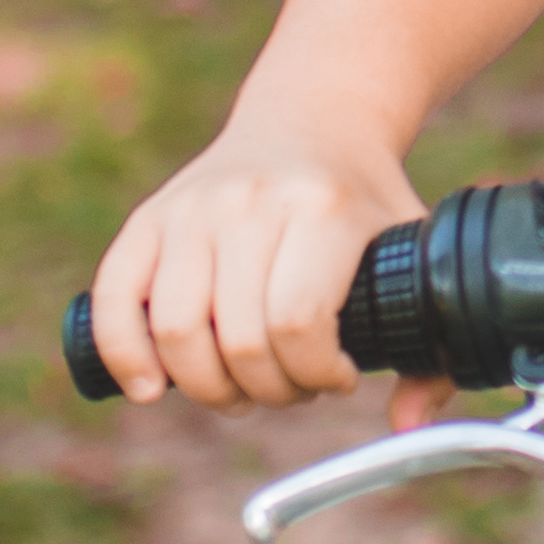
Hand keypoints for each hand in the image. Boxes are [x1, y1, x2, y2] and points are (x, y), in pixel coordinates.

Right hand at [85, 115, 426, 407]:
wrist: (313, 117)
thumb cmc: (364, 200)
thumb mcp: (412, 248)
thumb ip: (428, 347)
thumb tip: (409, 426)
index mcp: (321, 208)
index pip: (298, 325)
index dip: (314, 375)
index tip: (338, 376)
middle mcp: (250, 202)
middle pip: (237, 340)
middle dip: (267, 389)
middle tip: (290, 386)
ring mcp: (192, 208)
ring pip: (176, 331)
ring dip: (207, 385)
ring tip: (240, 385)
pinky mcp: (149, 217)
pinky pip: (115, 298)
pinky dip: (125, 354)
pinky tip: (152, 387)